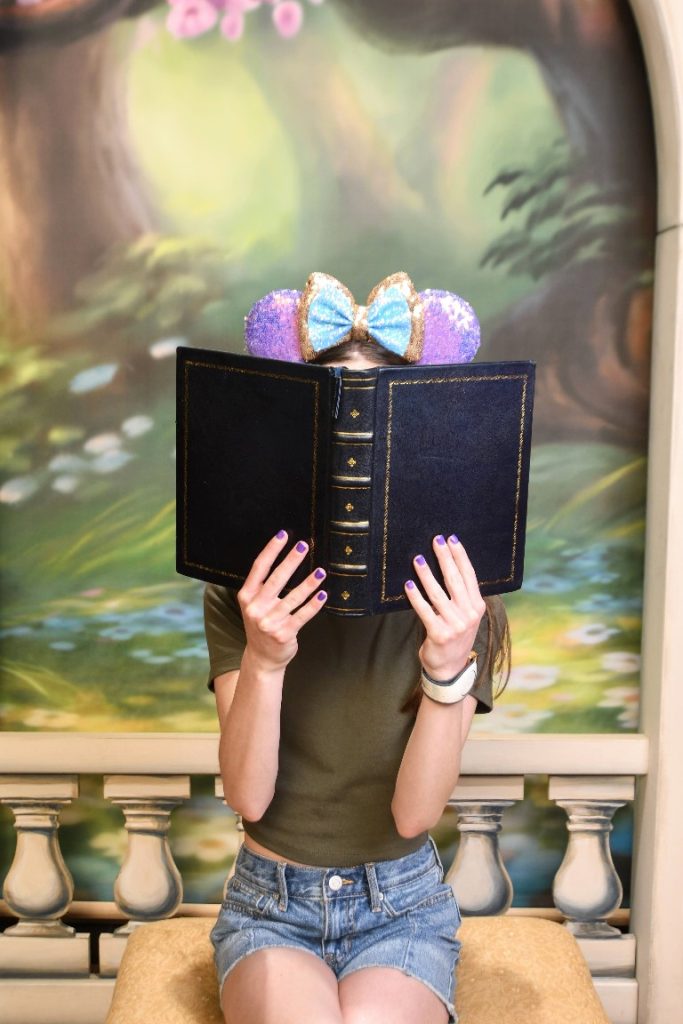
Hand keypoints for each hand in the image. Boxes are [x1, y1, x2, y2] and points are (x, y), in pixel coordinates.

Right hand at [237, 530, 326, 672]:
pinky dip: (314, 605)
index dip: (271, 550)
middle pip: (276, 579)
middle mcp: (256, 608)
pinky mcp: (284, 634)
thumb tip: (285, 557)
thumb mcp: (254, 605)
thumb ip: (263, 586)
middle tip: (304, 545)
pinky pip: (302, 616)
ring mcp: (269, 622)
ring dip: (309, 583)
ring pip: (293, 598)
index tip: (283, 535)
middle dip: (291, 560)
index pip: (259, 568)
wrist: (262, 658)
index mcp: (247, 596)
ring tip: (321, 571)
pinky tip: (323, 594)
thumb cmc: (262, 624)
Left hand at [404, 534, 485, 681]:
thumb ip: (461, 596)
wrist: (449, 668)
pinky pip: (425, 610)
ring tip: (418, 559)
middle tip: (435, 540)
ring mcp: (455, 625)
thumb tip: (448, 565)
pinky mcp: (439, 634)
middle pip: (455, 580)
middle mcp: (469, 615)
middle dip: (445, 558)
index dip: (460, 556)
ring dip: (427, 574)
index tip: (452, 539)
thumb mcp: (466, 616)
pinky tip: (408, 585)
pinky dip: (416, 596)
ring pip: (438, 593)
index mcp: (477, 607)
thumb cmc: (454, 636)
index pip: (469, 576)